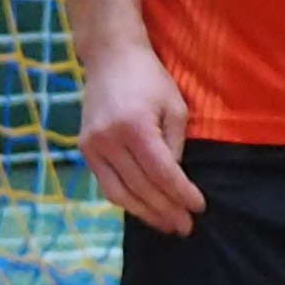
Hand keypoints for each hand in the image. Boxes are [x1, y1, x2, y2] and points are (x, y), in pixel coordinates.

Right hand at [77, 46, 204, 235]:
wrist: (110, 58)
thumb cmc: (150, 79)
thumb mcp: (175, 108)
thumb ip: (174, 146)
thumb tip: (174, 180)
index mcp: (135, 127)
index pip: (162, 173)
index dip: (182, 194)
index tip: (199, 208)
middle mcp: (109, 140)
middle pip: (141, 187)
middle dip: (166, 210)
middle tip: (185, 227)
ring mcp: (92, 146)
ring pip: (119, 193)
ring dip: (145, 213)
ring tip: (166, 225)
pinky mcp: (84, 148)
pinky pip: (105, 184)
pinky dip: (125, 199)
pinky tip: (143, 207)